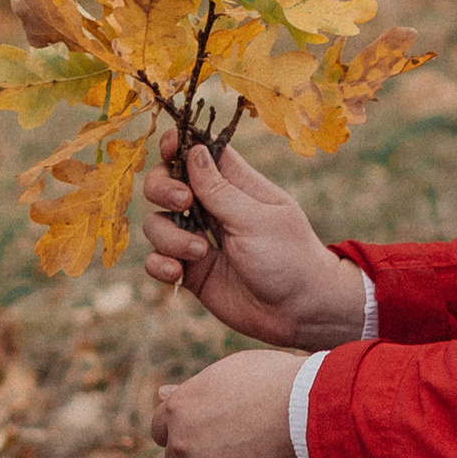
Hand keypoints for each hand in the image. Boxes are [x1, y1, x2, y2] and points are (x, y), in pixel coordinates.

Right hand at [142, 134, 366, 346]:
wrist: (299, 312)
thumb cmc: (288, 258)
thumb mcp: (255, 219)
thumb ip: (219, 189)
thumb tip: (193, 150)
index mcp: (235, 185)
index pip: (199, 151)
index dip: (178, 145)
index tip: (169, 149)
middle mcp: (212, 208)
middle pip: (166, 182)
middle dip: (162, 188)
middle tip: (183, 202)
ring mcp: (198, 239)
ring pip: (157, 223)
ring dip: (169, 235)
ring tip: (201, 252)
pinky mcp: (192, 271)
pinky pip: (157, 260)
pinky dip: (159, 264)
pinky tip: (177, 271)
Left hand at [151, 347, 307, 457]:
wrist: (309, 406)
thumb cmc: (275, 382)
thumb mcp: (227, 373)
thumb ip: (192, 390)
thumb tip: (161, 394)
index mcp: (179, 406)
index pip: (160, 430)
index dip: (182, 434)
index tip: (205, 435)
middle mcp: (182, 440)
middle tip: (235, 449)